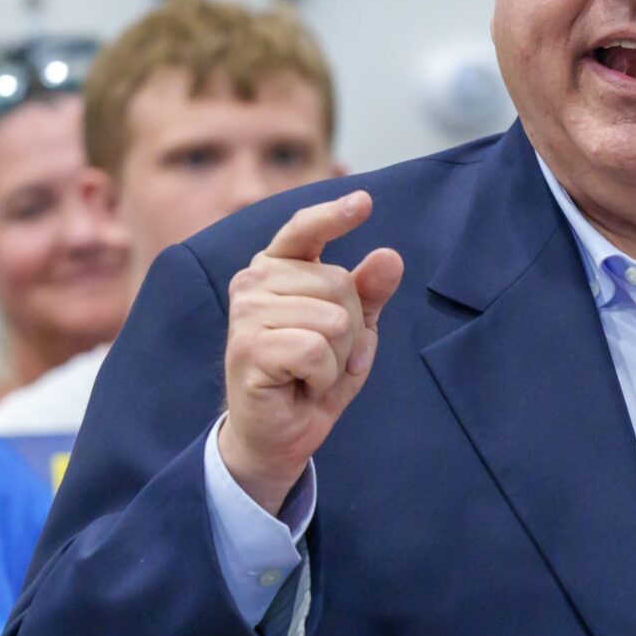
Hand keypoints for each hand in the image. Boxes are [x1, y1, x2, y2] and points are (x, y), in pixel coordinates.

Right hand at [217, 191, 403, 514]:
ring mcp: (246, 312)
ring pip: (333, 319)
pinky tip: (302, 385)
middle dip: (351, 332)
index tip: (364, 202)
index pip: (305, 229)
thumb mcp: (352, 332)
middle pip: (339, 286)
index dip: (334, 215)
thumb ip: (368, 293)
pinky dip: (324, 376)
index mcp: (277, 268)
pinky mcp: (247, 346)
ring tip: (313, 373)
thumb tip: (389, 256)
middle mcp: (254, 281)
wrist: (279, 433)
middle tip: (326, 359)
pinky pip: (316, 349)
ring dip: (338, 358)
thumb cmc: (312, 376)